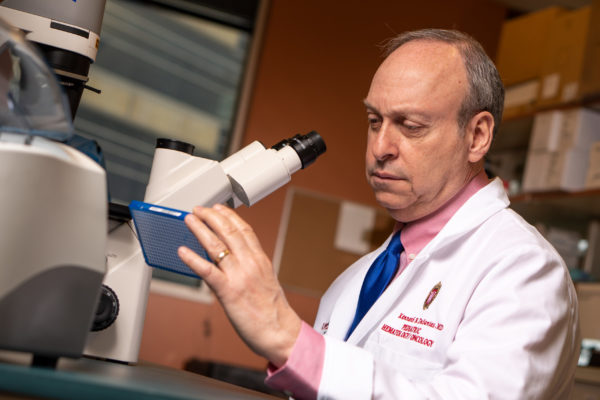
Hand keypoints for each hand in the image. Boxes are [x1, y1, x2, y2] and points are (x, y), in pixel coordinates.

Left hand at [178, 204, 301, 366]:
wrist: (279, 332)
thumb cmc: (273, 311)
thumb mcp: (266, 280)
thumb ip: (250, 267)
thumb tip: (233, 260)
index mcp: (260, 260)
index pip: (244, 229)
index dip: (229, 215)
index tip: (218, 208)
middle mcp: (250, 263)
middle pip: (229, 231)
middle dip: (212, 216)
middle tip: (199, 209)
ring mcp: (239, 276)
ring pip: (217, 246)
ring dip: (200, 230)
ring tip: (190, 220)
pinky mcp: (229, 291)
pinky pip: (208, 271)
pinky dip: (193, 259)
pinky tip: (182, 252)